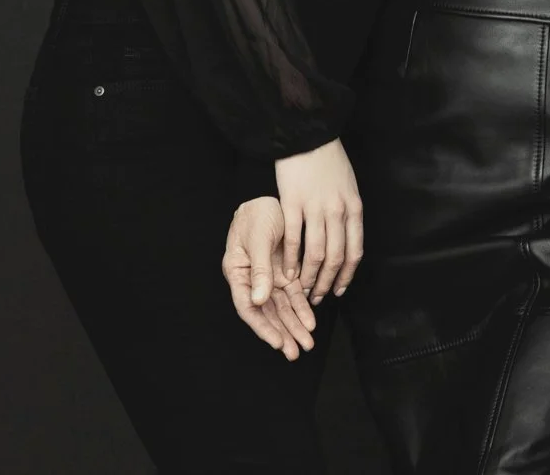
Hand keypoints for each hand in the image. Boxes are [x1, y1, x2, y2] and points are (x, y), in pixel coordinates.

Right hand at [222, 196, 317, 359]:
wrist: (270, 198)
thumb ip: (259, 268)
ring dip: (294, 325)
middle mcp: (253, 281)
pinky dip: (302, 308)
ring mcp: (269, 278)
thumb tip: (258, 299)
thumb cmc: (256, 215)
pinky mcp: (285, 272)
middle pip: (267, 313)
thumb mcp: (258, 238)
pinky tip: (310, 322)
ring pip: (282, 308)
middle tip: (296, 352)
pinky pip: (293, 295)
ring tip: (306, 343)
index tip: (278, 342)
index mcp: (238, 273)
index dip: (263, 327)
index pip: (248, 308)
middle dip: (283, 333)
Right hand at [273, 137, 364, 301]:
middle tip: (318, 297)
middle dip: (327, 282)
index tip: (339, 290)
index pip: (354, 251)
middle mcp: (338, 211)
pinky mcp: (293, 203)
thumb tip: (348, 241)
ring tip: (302, 289)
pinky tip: (287, 271)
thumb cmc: (329, 162)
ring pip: (315, 253)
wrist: (309, 137)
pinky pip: (293, 238)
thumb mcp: (349, 187)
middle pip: (335, 257)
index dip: (346, 275)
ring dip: (309, 276)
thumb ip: (349, 214)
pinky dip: (290, 259)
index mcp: (354, 208)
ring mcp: (315, 208)